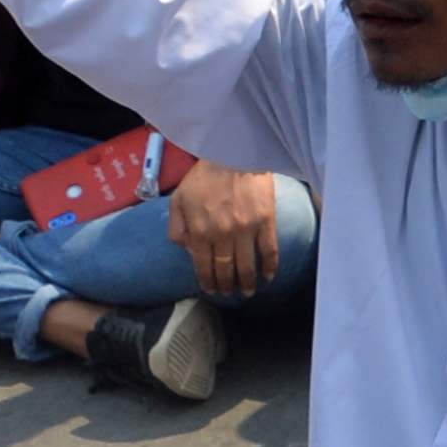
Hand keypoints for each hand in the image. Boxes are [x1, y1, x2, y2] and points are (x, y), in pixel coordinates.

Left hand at [167, 160, 282, 300]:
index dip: (208, 282)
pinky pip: (269, 250)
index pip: (204, 266)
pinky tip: (268, 276)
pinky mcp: (266, 222)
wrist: (233, 153)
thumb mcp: (178, 200)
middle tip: (229, 293)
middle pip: (226, 270)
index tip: (212, 290)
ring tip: (247, 292)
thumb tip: (187, 250)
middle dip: (227, 286)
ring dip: (247, 283)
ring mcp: (247, 230)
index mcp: (200, 231)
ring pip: (248, 266)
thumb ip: (177, 228)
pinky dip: (270, 267)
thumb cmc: (204, 176)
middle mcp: (223, 235)